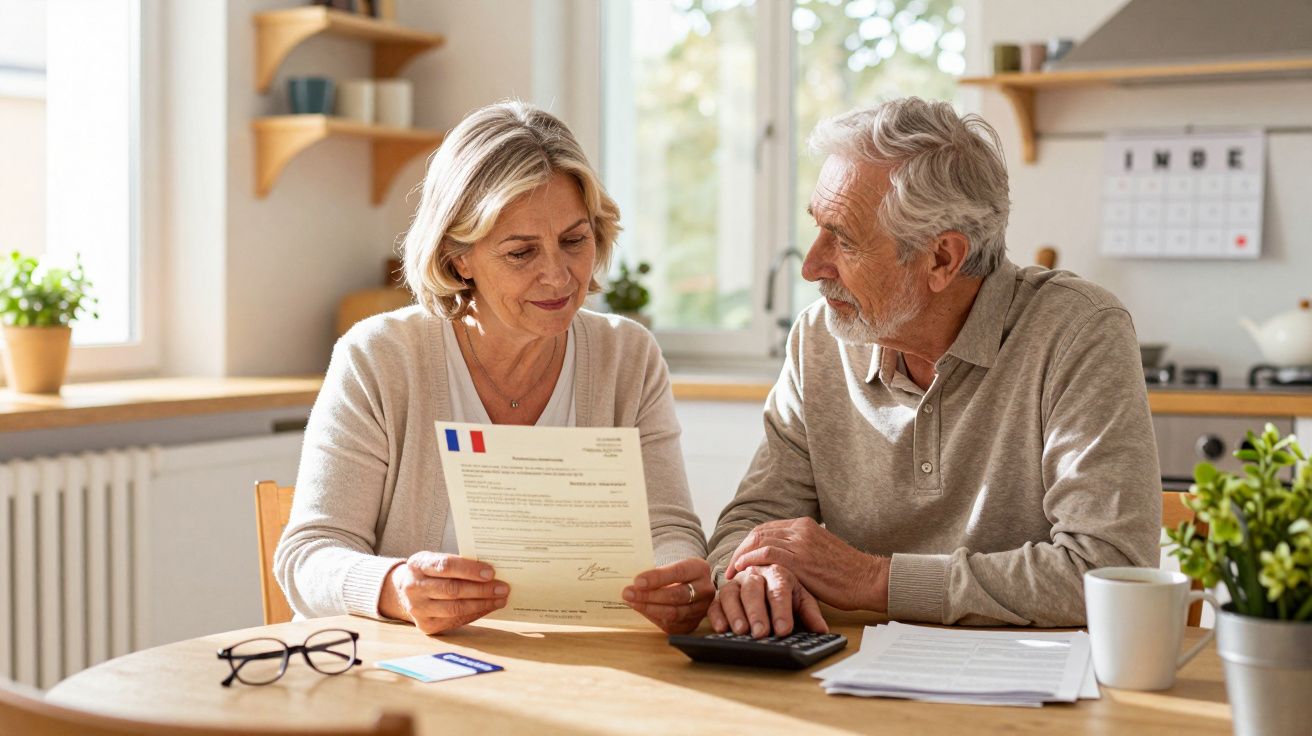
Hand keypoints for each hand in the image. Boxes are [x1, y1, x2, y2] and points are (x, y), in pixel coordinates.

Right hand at [378, 552, 508, 634]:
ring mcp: (418, 609)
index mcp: (418, 564)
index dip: (469, 570)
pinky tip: (488, 607)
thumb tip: (492, 572)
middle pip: (452, 590)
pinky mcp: (426, 625)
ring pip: (455, 608)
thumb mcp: (437, 560)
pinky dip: (475, 614)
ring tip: (500, 599)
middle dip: (481, 589)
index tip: (491, 572)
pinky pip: (455, 621)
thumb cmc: (431, 571)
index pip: (445, 566)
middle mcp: (414, 587)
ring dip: (482, 604)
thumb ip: (459, 564)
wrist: (406, 590)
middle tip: (502, 588)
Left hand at [622, 558, 712, 633]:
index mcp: (699, 569)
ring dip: (649, 608)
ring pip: (674, 613)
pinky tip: (641, 610)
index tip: (637, 581)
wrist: (688, 584)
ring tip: (632, 602)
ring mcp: (701, 609)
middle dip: (650, 595)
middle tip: (629, 593)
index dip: (657, 578)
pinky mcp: (692, 624)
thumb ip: (657, 573)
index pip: (678, 572)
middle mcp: (705, 590)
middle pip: (677, 595)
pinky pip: (671, 625)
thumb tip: (636, 584)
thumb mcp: (671, 565)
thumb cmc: (675, 573)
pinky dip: (653, 618)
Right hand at [708, 564, 826, 637]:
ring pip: (730, 593)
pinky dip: (717, 615)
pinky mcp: (720, 594)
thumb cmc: (784, 590)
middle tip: (761, 633)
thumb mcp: (801, 598)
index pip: (779, 589)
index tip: (784, 630)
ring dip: (735, 612)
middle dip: (757, 612)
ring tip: (741, 631)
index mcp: (777, 572)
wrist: (764, 575)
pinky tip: (722, 629)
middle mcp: (754, 574)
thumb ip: (810, 613)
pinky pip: (714, 602)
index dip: (781, 610)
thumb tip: (821, 630)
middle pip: (753, 589)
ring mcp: (735, 583)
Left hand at [727, 517, 888, 611]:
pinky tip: (744, 571)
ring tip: (734, 573)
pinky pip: (767, 554)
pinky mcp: (801, 560)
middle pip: (759, 533)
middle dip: (741, 550)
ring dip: (742, 557)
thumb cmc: (848, 573)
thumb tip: (779, 563)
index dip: (749, 544)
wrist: (869, 579)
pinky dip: (752, 561)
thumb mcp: (821, 553)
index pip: (767, 529)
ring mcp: (800, 543)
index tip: (740, 559)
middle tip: (731, 567)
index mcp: (805, 525)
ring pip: (759, 541)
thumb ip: (800, 551)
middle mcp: (800, 529)